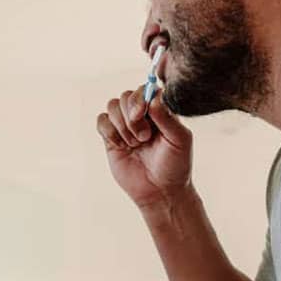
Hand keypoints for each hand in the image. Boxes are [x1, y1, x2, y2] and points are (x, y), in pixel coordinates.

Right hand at [96, 86, 193, 209]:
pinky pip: (101, 121)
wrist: (160, 191)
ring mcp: (125, 125)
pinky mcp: (111, 138)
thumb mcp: (179, 140)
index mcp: (160, 110)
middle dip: (131, 116)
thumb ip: (168, 118)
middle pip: (126, 95)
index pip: (147, 88)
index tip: (142, 114)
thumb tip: (153, 99)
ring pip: (112, 105)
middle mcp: (142, 114)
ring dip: (121, 125)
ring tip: (135, 144)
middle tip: (143, 138)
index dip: (141, 97)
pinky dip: (109, 131)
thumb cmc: (175, 166)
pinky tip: (121, 146)